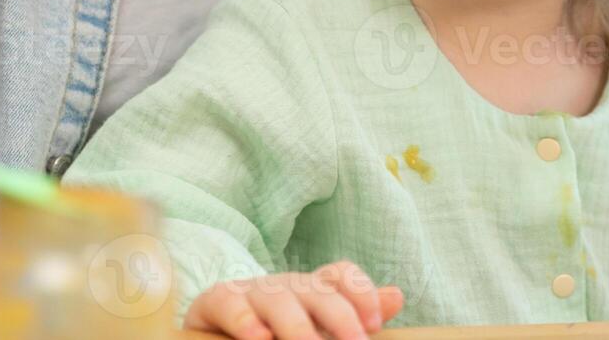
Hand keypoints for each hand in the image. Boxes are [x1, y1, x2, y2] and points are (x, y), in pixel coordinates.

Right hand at [184, 260, 405, 339]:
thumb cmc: (273, 329)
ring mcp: (252, 291)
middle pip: (317, 290)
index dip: (361, 293)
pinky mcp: (217, 301)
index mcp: (312, 290)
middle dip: (339, 316)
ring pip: (279, 301)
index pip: (342, 276)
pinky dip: (246, 323)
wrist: (212, 327)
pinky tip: (259, 339)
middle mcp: (286, 285)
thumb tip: (396, 296)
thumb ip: (353, 314)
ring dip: (296, 326)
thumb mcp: (315, 324)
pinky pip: (232, 306)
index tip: (374, 326)